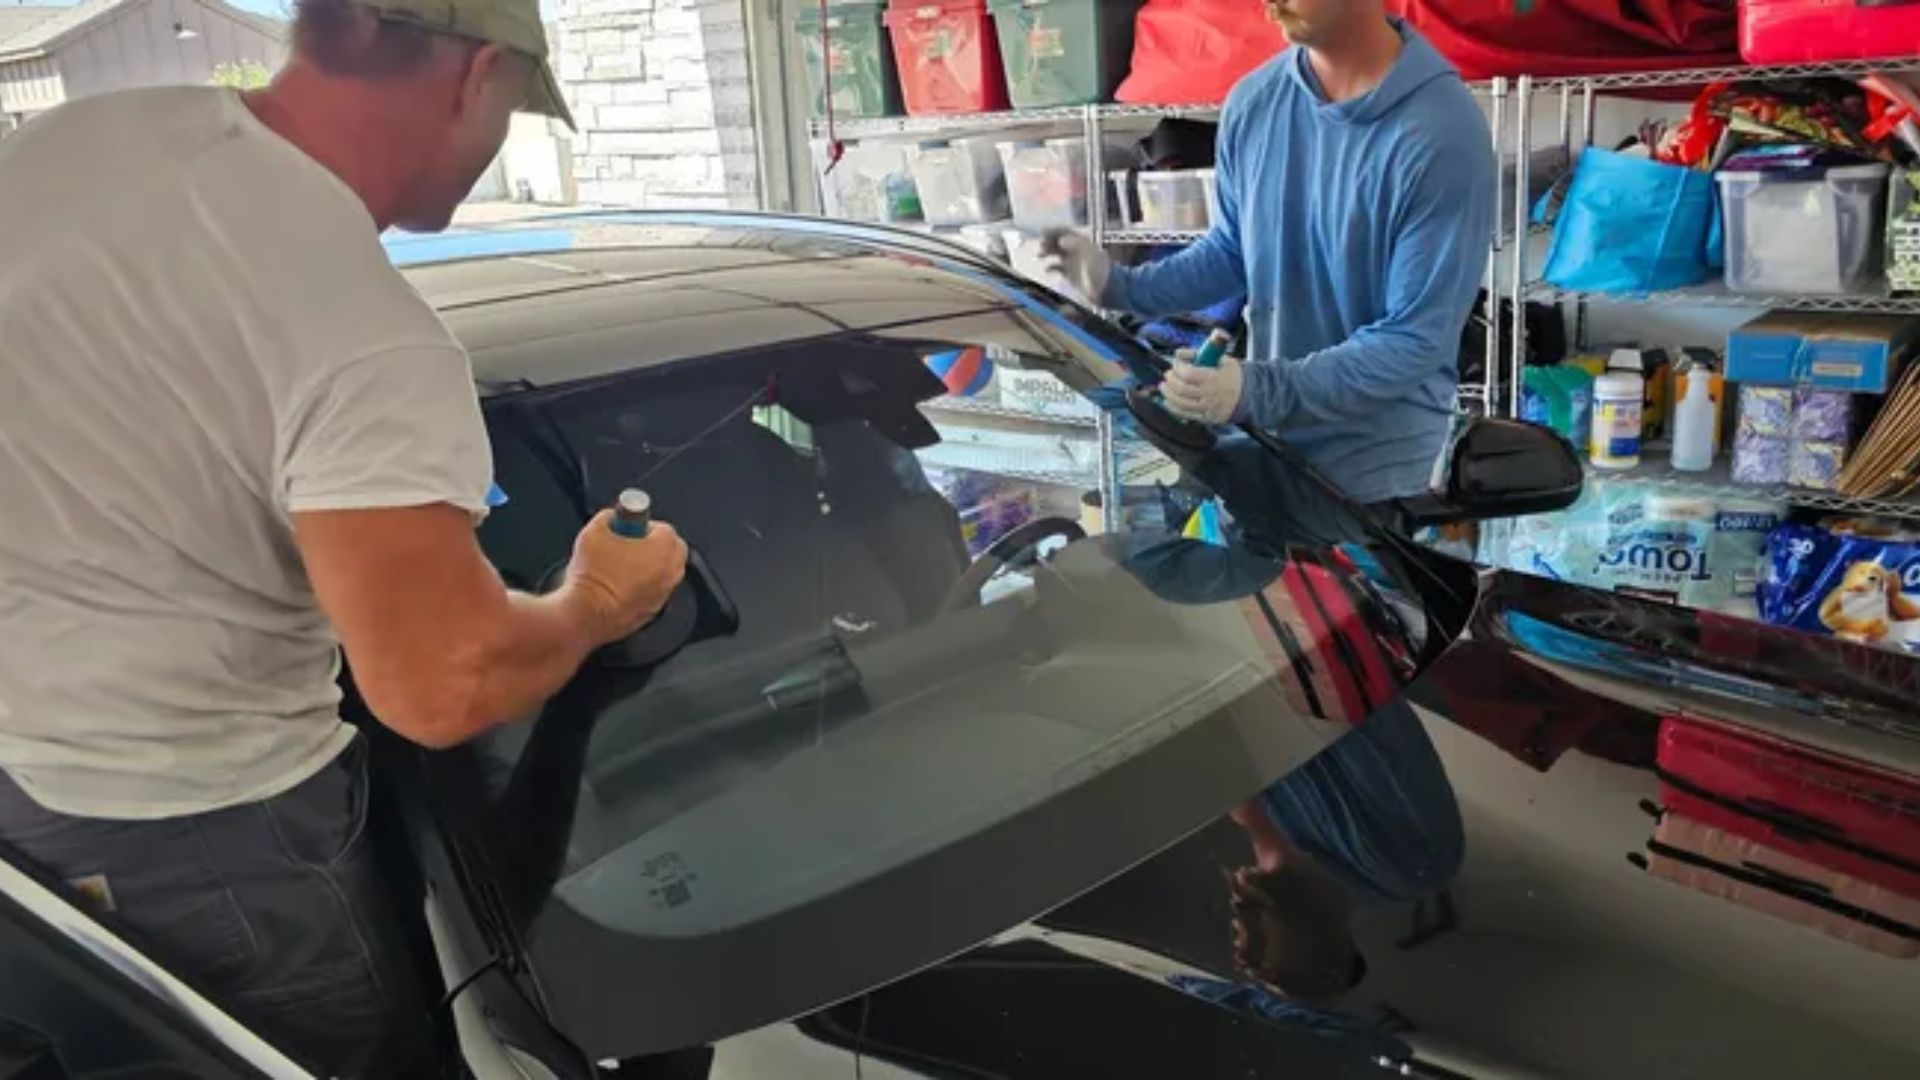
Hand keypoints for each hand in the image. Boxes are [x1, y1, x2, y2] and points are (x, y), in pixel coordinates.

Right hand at [563, 511, 689, 642]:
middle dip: (655, 544)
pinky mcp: (653, 612)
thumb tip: (611, 517)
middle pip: (673, 550)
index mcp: (663, 549)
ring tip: (625, 565)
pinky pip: (654, 593)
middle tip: (632, 543)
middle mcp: (670, 573)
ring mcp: (663, 594)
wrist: (585, 614)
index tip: (629, 527)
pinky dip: (644, 587)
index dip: (643, 525)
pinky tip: (621, 585)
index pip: (664, 528)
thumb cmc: (592, 577)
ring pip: (666, 573)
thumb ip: (608, 517)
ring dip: (651, 566)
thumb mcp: (594, 531)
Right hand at [1038, 229, 1111, 302]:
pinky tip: (1046, 269)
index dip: (1054, 230)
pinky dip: (1049, 267)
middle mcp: (1075, 250)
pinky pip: (1056, 267)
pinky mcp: (1069, 273)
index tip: (1043, 232)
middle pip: (1057, 241)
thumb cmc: (1100, 270)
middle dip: (1048, 241)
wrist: (1106, 289)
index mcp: (1081, 242)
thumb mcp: (1090, 254)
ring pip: (1055, 252)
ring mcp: (1072, 261)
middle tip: (1041, 245)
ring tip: (1040, 255)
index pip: (1065, 231)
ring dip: (1046, 252)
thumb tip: (1061, 240)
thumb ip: (1077, 244)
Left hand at [1162, 352, 1245, 425]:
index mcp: (1214, 378)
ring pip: (1180, 403)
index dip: (1178, 368)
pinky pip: (1185, 415)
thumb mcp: (1221, 359)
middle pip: (1182, 389)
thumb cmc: (1233, 375)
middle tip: (1167, 375)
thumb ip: (1198, 354)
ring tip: (1163, 387)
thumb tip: (1177, 353)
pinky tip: (1168, 401)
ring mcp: (1207, 409)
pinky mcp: (1205, 418)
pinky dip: (1173, 408)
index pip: (1188, 374)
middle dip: (1171, 381)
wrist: (1249, 395)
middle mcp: (1209, 395)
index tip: (1176, 364)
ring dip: (1168, 394)